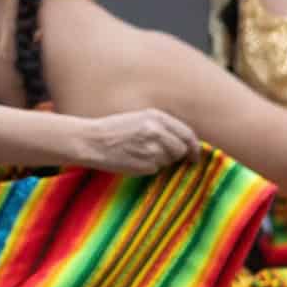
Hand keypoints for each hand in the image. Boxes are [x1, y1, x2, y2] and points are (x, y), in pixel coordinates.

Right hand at [70, 109, 199, 174]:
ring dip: (160, 161)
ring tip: (139, 153)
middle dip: (176, 155)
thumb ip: (162, 127)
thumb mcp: (139, 118)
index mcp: (157, 117)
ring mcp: (153, 148)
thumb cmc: (114, 130)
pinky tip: (133, 159)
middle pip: (181, 149)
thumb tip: (185, 143)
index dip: (194, 147)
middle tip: (161, 156)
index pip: (187, 134)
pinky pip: (156, 169)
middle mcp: (158, 131)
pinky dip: (148, 167)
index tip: (194, 155)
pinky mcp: (147, 164)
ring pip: (169, 160)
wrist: (92, 141)